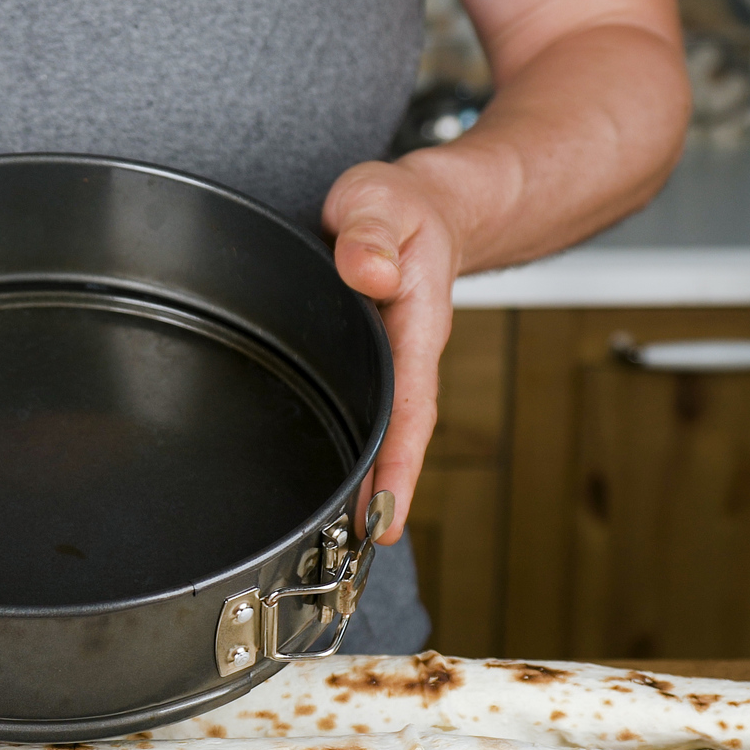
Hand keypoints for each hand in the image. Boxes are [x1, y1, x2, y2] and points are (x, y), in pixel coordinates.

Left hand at [321, 159, 461, 544]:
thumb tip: (369, 269)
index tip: (383, 516)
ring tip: (338, 538)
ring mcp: (386, 364)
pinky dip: (347, 451)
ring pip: (376, 431)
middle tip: (354, 550)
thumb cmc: (401, 207)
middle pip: (396, 435)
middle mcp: (404, 354)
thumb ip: (372, 231)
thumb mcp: (381, 200)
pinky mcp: (365, 363)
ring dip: (363, 481)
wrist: (422, 206)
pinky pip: (358, 413)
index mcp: (416, 323)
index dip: (397, 464)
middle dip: (381, 494)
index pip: (409, 406)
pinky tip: (327, 484)